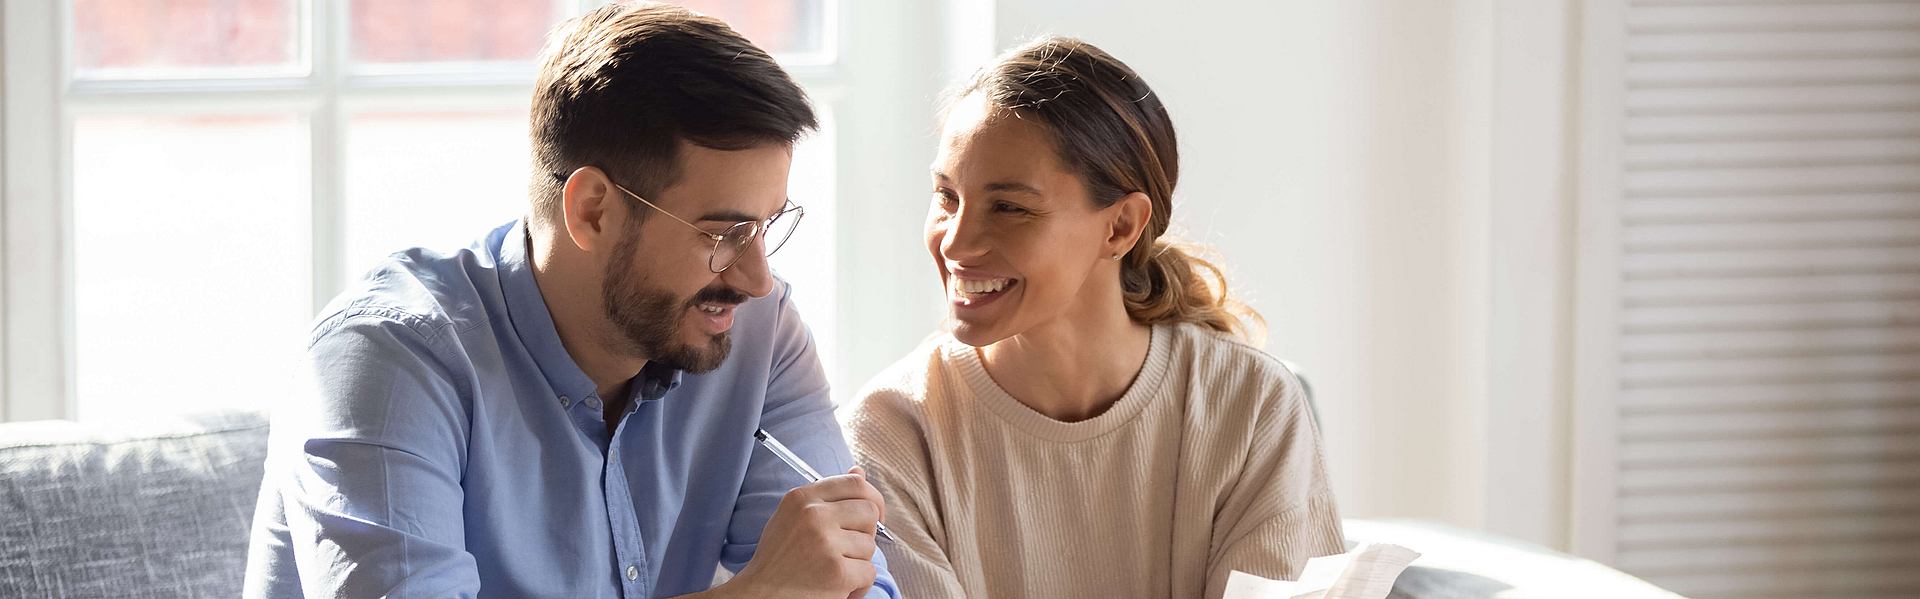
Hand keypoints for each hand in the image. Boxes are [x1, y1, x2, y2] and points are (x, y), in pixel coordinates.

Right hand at [720, 467, 886, 598]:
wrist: (759, 596)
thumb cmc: (778, 560)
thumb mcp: (792, 517)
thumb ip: (825, 496)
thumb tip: (859, 472)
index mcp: (801, 498)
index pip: (854, 483)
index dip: (871, 498)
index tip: (872, 514)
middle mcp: (813, 516)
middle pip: (868, 511)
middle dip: (867, 532)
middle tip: (850, 549)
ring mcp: (826, 543)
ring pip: (869, 545)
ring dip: (857, 562)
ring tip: (834, 570)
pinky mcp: (837, 572)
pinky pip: (868, 572)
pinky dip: (858, 585)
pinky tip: (837, 586)